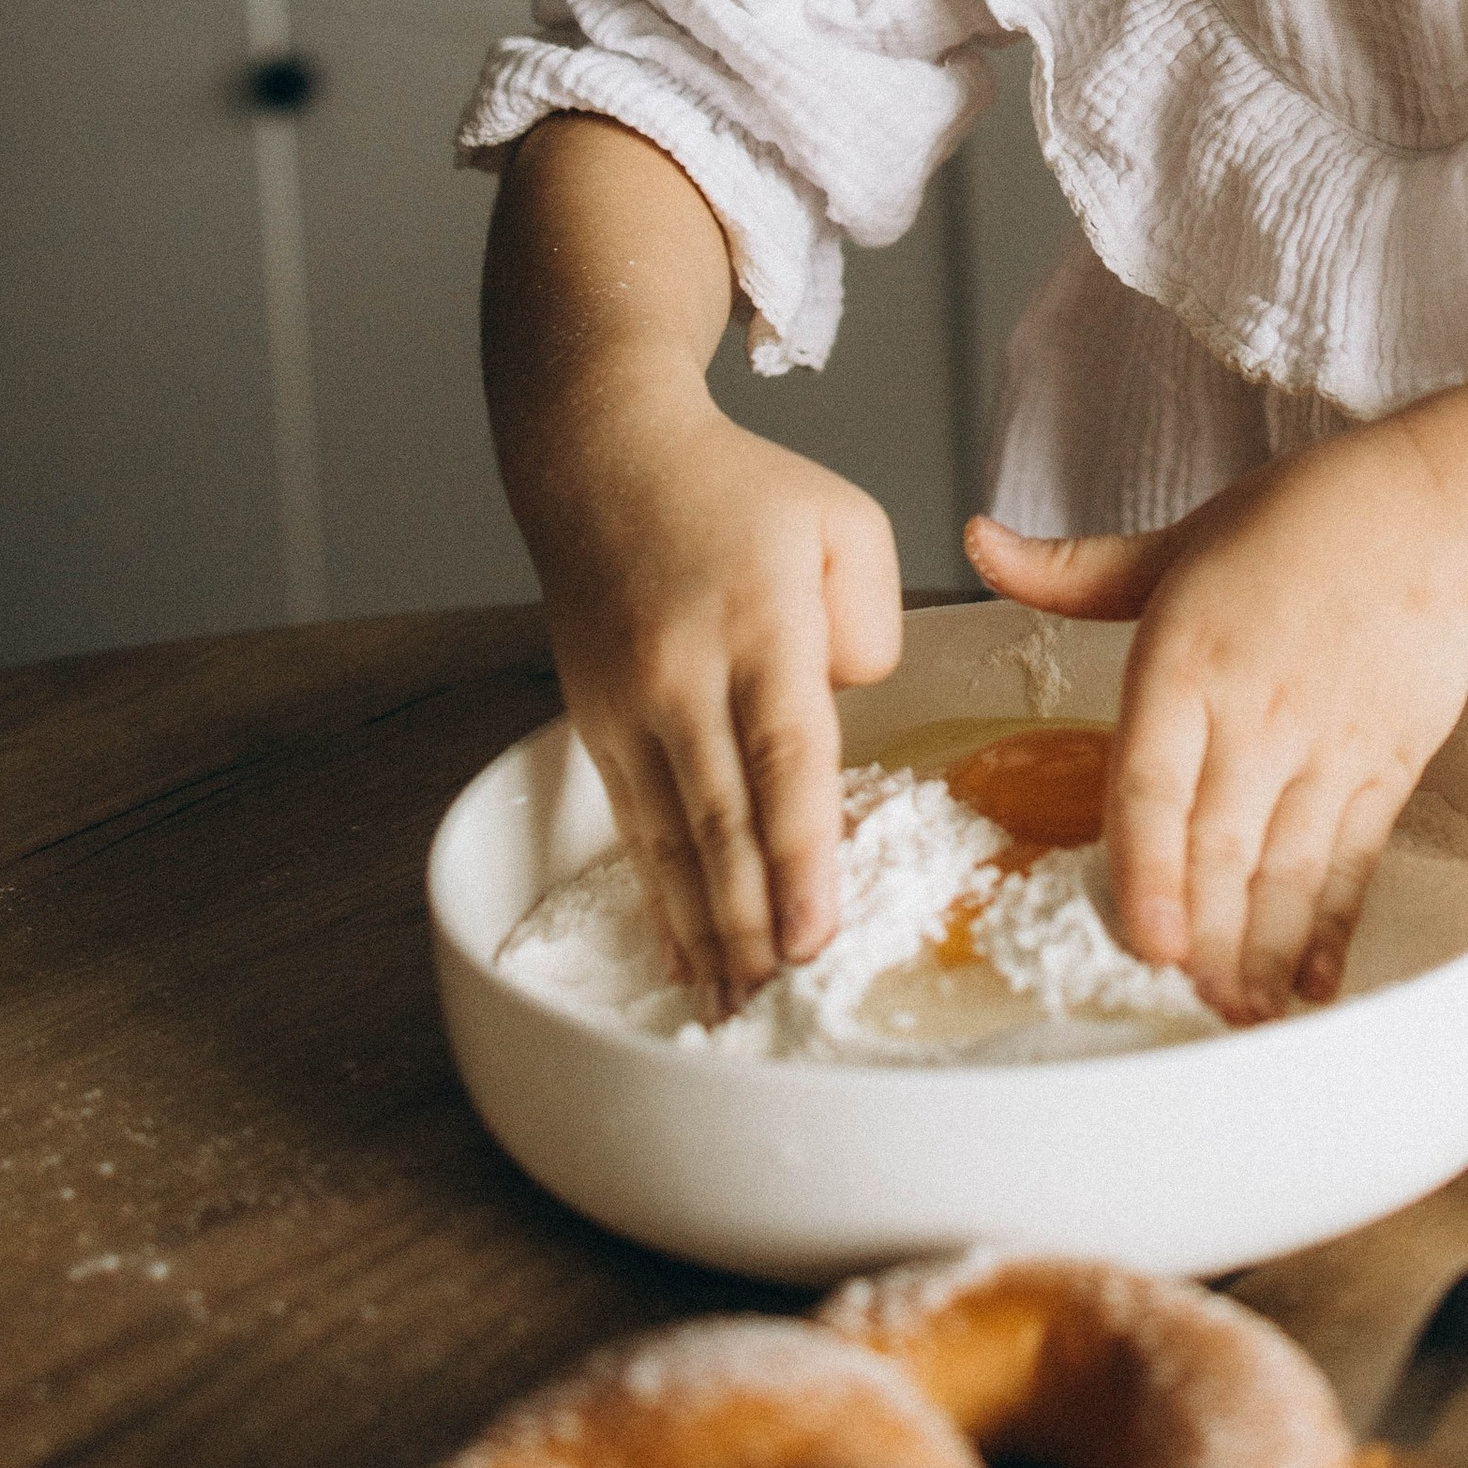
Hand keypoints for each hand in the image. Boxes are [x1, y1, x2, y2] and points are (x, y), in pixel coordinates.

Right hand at [481, 115, 901, 1016]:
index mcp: (759, 622)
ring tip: (732, 1009)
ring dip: (703, 930)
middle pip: (722, 816)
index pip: (786, 755)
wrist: (603, 458)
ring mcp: (629, 704)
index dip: (800, 853)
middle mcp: (685, 673)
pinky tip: (678, 954)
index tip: (816, 932)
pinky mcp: (595, 723)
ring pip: (670, 838)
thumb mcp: (847, 525)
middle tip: (780, 1005)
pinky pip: (632, 826)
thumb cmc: (742, 494)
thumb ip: (872, 626)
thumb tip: (850, 713)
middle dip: (750, 921)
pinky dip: (657, 897)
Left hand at [966, 421, 1467, 1023]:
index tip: (1148, 940)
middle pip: (1221, 845)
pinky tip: (1313, 979)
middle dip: (1206, 938)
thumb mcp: (1177, 542)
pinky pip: (1352, 859)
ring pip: (1288, 867)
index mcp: (1186, 659)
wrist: (1433, 514)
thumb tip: (977, 541)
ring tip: (1242, 1014)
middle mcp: (1256, 711)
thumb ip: (1074, 570)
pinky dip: (1333, 925)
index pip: (1153, 783)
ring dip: (1265, 949)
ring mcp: (1326, 745)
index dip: (1148, 869)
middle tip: (1186, 1009)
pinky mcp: (1384, 766)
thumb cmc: (1299, 524)